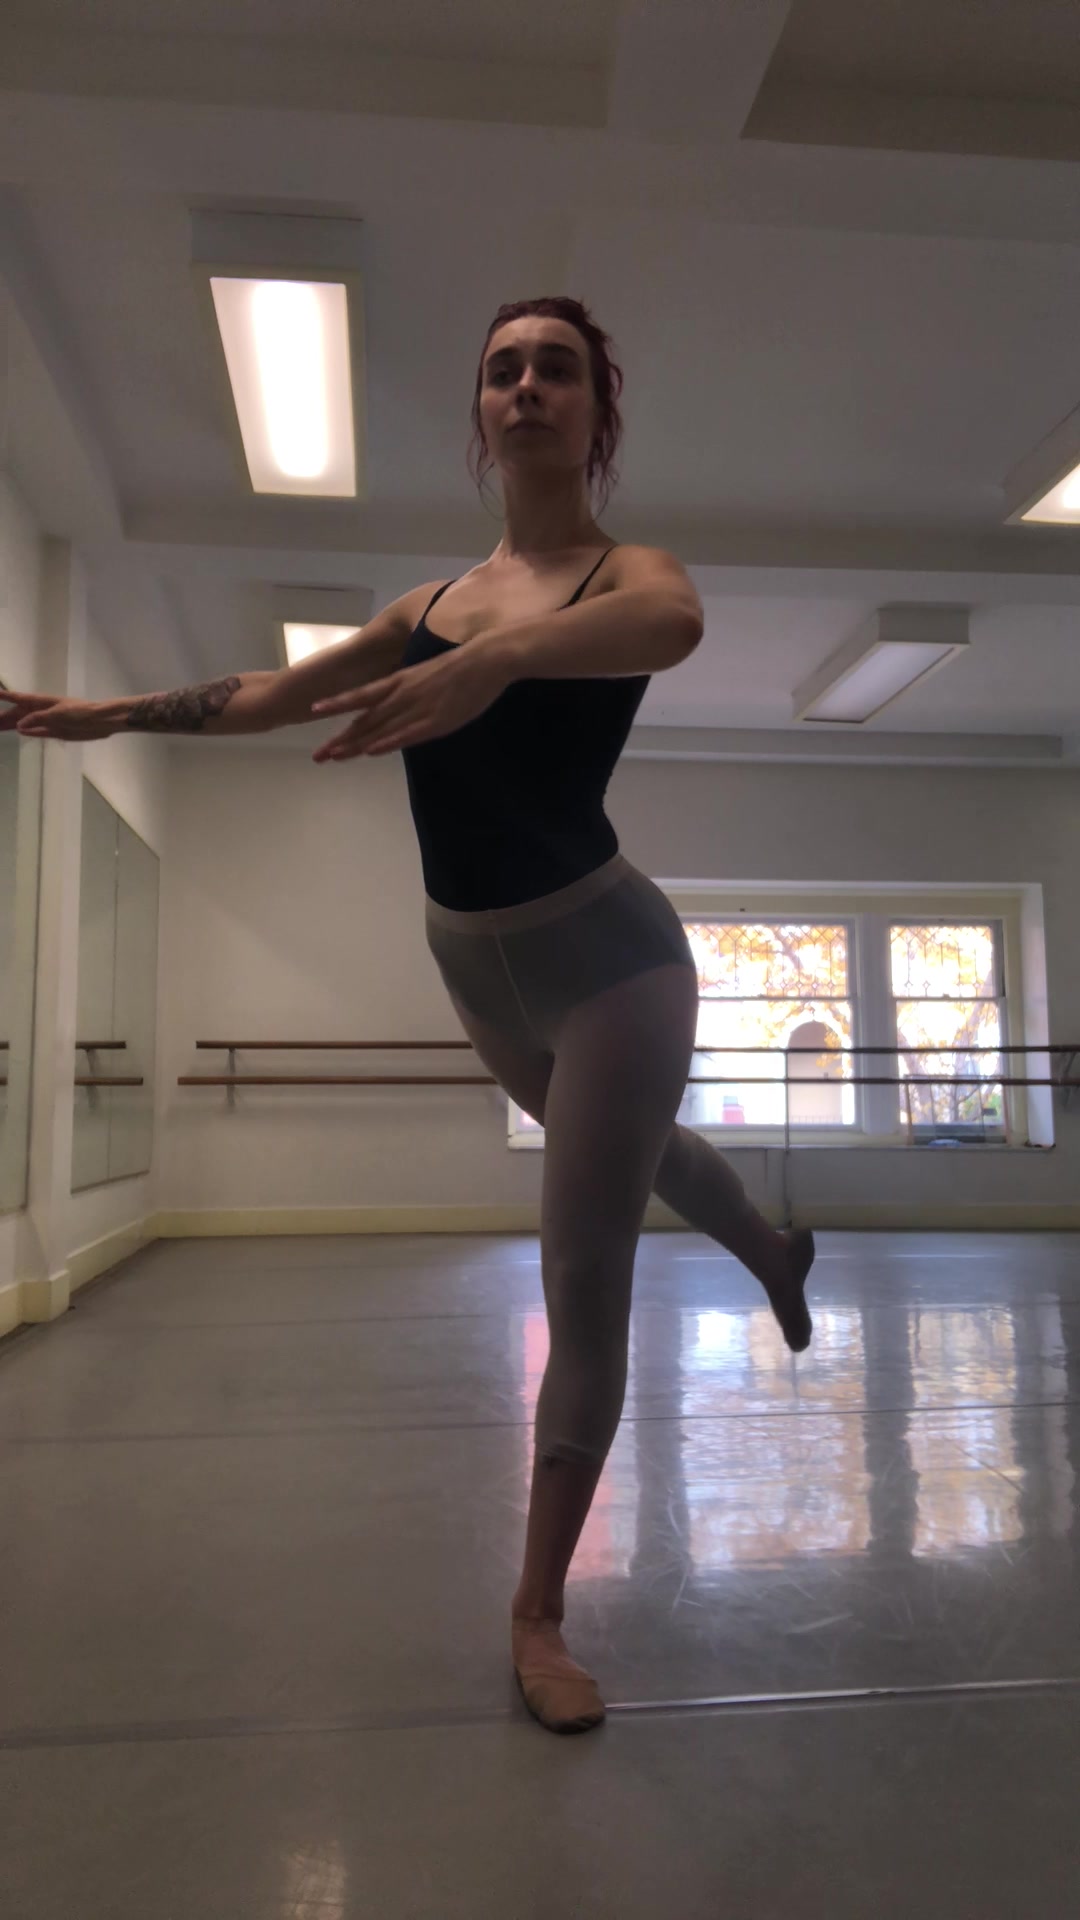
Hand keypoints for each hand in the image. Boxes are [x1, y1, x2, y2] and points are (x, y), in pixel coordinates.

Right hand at [0, 691, 115, 740]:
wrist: (100, 721)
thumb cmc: (81, 712)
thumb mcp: (58, 714)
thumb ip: (38, 719)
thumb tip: (19, 725)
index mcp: (42, 702)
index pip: (19, 698)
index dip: (6, 696)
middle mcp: (43, 710)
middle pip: (18, 713)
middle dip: (4, 716)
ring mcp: (49, 721)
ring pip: (26, 723)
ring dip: (13, 725)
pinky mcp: (56, 731)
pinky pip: (38, 732)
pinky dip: (29, 732)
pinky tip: (20, 732)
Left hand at [310, 642, 512, 761]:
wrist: (486, 658)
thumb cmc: (463, 665)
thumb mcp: (427, 673)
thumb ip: (411, 688)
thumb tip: (399, 700)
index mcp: (399, 681)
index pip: (360, 695)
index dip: (336, 704)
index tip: (313, 710)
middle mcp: (401, 694)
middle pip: (364, 721)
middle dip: (339, 740)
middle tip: (317, 756)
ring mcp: (416, 708)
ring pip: (379, 730)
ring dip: (355, 745)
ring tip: (333, 757)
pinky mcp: (434, 720)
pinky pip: (405, 734)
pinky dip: (386, 743)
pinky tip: (370, 752)